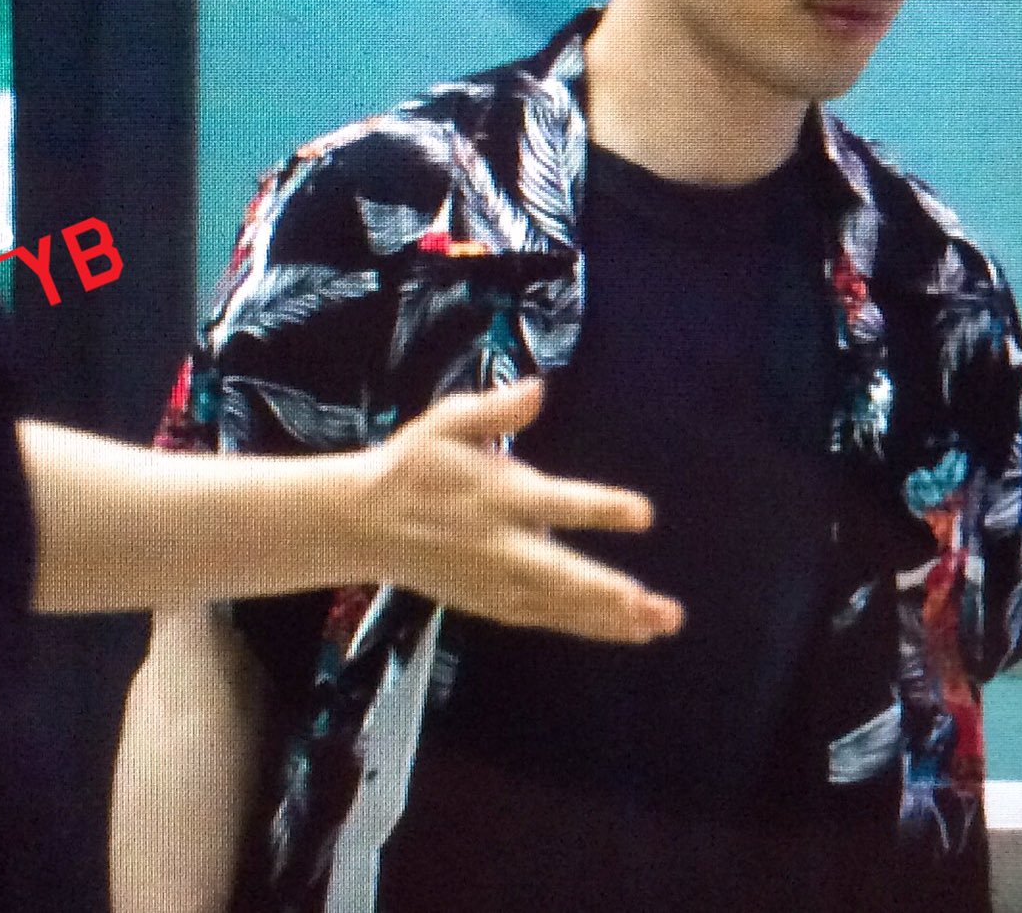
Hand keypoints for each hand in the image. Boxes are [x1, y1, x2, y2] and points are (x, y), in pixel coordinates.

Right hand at [341, 378, 683, 644]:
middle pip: (562, 574)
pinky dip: (585, 627)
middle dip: (611, 593)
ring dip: (611, 618)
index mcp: (496, 496)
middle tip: (658, 607)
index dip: (601, 509)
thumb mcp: (446, 423)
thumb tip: (537, 389)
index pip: (557, 503)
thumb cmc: (413, 465)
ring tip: (658, 624)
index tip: (643, 514)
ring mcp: (496, 581)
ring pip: (560, 606)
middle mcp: (501, 545)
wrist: (363, 523)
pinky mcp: (491, 603)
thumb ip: (494, 410)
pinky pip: (545, 619)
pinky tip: (624, 631)